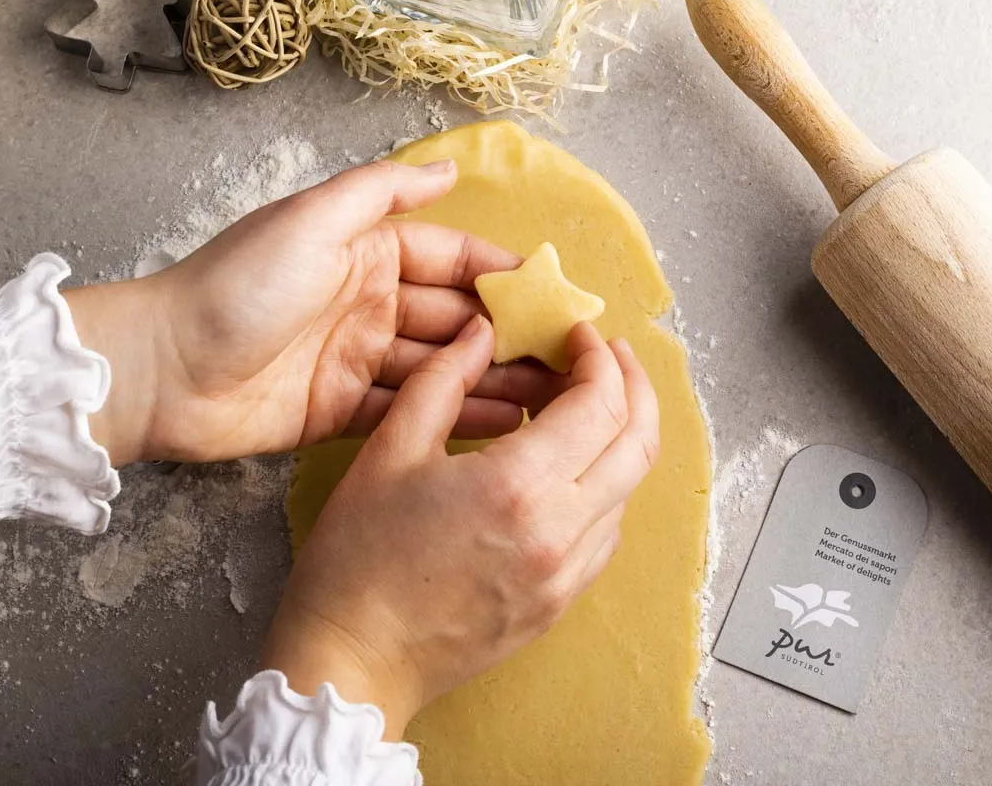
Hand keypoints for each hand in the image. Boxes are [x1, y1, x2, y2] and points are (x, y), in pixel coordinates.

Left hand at [66, 160, 560, 465]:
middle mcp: (369, 300)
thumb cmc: (239, 285)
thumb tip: (453, 168)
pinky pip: (409, 410)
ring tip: (550, 403)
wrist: (162, 369)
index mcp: (365, 250)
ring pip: (439, 368)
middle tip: (568, 365)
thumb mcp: (312, 220)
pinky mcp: (342, 410)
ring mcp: (357, 358)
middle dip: (509, 337)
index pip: (451, 258)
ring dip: (490, 380)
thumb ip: (382, 192)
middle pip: (454, 317)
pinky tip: (500, 428)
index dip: (503, 275)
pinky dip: (451, 417)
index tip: (556, 298)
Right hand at [261, 317, 658, 738]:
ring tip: (582, 405)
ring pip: (629, 489)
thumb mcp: (390, 450)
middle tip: (607, 355)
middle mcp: (560, 531)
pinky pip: (606, 532)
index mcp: (519, 485)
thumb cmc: (360, 555)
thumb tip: (481, 331)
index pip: (601, 405)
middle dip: (633, 387)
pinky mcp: (560, 603)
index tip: (578, 334)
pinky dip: (604, 486)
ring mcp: (567, 575)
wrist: (353, 660)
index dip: (599, 358)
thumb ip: (443, 380)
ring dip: (620, 436)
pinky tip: (568, 469)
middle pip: (638, 444)